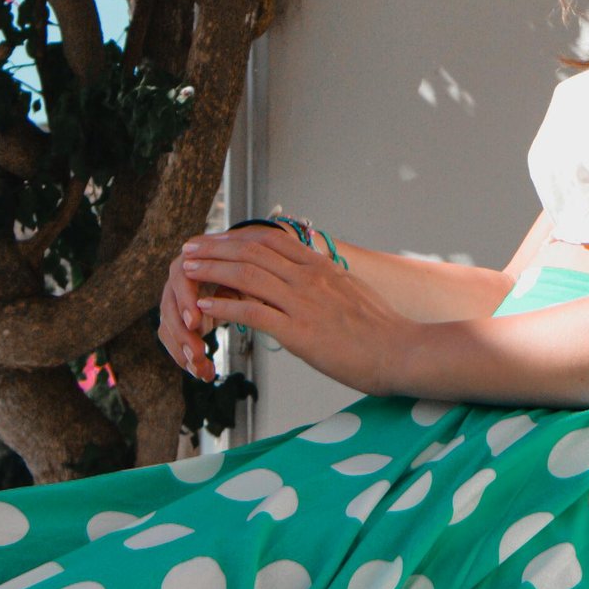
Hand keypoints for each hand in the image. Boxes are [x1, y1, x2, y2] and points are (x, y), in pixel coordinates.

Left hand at [161, 221, 421, 395]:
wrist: (401, 352)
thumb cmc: (381, 330)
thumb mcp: (353, 292)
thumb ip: (328, 282)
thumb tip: (314, 277)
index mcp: (321, 266)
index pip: (271, 239)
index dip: (237, 237)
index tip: (215, 239)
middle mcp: (309, 277)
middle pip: (251, 252)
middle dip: (215, 249)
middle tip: (189, 249)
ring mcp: (303, 302)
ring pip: (246, 276)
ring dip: (211, 271)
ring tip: (187, 271)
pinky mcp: (298, 331)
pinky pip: (251, 312)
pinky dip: (222, 307)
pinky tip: (203, 307)